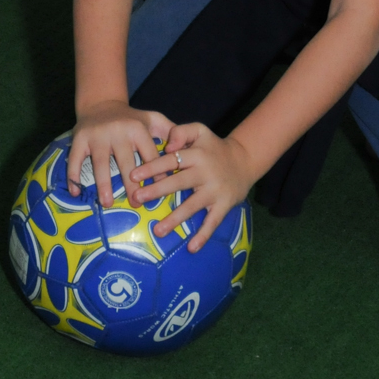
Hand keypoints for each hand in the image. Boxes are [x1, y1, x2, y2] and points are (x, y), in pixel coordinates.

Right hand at [68, 99, 172, 208]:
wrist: (101, 103)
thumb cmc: (131, 118)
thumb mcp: (153, 119)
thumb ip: (171, 131)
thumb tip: (187, 149)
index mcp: (138, 128)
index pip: (148, 155)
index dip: (156, 173)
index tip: (160, 191)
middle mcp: (118, 131)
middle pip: (125, 162)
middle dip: (131, 185)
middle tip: (136, 204)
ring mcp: (98, 135)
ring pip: (100, 164)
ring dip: (104, 185)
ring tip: (108, 203)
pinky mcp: (80, 138)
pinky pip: (75, 160)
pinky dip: (74, 177)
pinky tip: (76, 193)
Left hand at [129, 123, 254, 252]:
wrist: (245, 160)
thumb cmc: (214, 147)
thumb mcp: (200, 131)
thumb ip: (181, 132)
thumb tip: (166, 146)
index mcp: (197, 154)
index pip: (172, 160)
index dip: (152, 167)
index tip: (133, 176)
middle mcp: (205, 172)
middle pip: (178, 182)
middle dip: (157, 190)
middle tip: (137, 198)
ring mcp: (215, 190)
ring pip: (192, 205)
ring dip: (175, 219)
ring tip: (158, 231)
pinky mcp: (224, 205)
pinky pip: (213, 222)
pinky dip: (203, 235)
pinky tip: (191, 248)